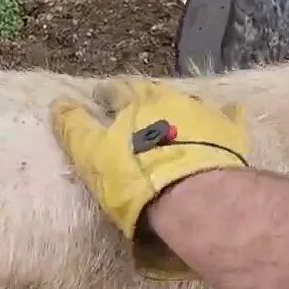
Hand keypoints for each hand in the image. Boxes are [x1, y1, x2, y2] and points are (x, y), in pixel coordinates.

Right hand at [49, 80, 249, 279]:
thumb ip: (75, 128)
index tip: (101, 96)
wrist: (192, 196)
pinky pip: (230, 116)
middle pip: (153, 91)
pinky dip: (225, 114)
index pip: (116, 91)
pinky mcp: (230, 133)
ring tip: (174, 114)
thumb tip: (58, 102)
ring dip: (178, 106)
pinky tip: (228, 112)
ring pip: (187, 101)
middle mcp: (169, 100)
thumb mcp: (92, 157)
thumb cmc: (136, 179)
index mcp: (134, 104)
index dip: (107, 93)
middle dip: (143, 95)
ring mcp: (202, 114)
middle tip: (137, 102)